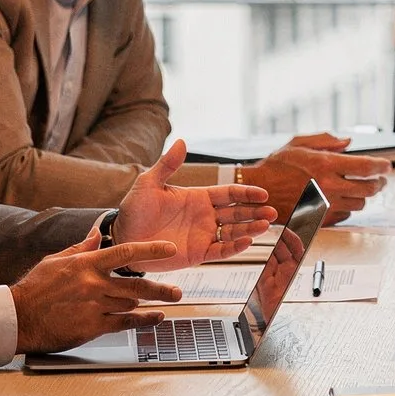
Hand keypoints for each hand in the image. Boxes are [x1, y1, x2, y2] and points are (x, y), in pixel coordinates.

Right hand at [10, 231, 183, 353]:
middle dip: (160, 288)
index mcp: (86, 264)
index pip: (125, 252)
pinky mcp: (92, 327)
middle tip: (177, 290)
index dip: (151, 250)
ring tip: (163, 301)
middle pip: (136, 284)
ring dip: (146, 302)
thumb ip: (81, 247)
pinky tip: (155, 318)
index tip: (169, 249)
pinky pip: (124, 323)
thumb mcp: (56, 260)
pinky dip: (142, 320)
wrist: (18, 318)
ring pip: (130, 303)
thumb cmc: (34, 289)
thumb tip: (96, 232)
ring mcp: (94, 306)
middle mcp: (93, 284)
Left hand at [114, 141, 272, 263]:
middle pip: (238, 213)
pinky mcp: (197, 253)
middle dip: (256, 212)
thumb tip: (182, 141)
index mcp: (198, 198)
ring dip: (251, 229)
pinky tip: (247, 241)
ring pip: (234, 232)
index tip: (263, 194)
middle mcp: (205, 216)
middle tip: (272, 212)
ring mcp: (203, 235)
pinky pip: (221, 250)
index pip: (229, 194)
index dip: (247, 193)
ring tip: (265, 226)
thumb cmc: (134, 210)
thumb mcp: (149, 184)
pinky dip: (235, 246)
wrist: (122, 239)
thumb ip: (167, 165)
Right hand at [243, 133, 389, 223]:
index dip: (382, 167)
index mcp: (326, 165)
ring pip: (359, 204)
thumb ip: (327, 141)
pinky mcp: (319, 219)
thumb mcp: (299, 143)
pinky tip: (344, 199)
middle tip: (380, 179)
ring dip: (364, 196)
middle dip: (379, 183)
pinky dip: (348, 207)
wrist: (256, 191)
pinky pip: (345, 215)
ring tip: (362, 188)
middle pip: (369, 188)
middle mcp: (328, 186)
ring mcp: (324, 205)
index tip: (388, 166)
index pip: (366, 167)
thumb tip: (349, 143)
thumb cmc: (276, 166)